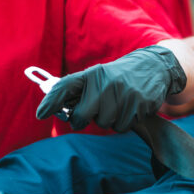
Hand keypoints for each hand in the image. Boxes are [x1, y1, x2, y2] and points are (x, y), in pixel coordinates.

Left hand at [36, 46, 185, 131]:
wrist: (153, 67)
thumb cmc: (118, 77)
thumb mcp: (98, 76)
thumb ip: (79, 91)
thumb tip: (55, 109)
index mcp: (92, 74)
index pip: (64, 87)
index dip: (50, 101)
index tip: (40, 114)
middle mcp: (105, 83)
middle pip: (82, 117)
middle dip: (84, 119)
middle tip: (92, 113)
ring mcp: (123, 94)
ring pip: (105, 124)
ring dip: (109, 120)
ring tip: (118, 105)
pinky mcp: (139, 104)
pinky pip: (123, 126)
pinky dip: (125, 121)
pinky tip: (130, 108)